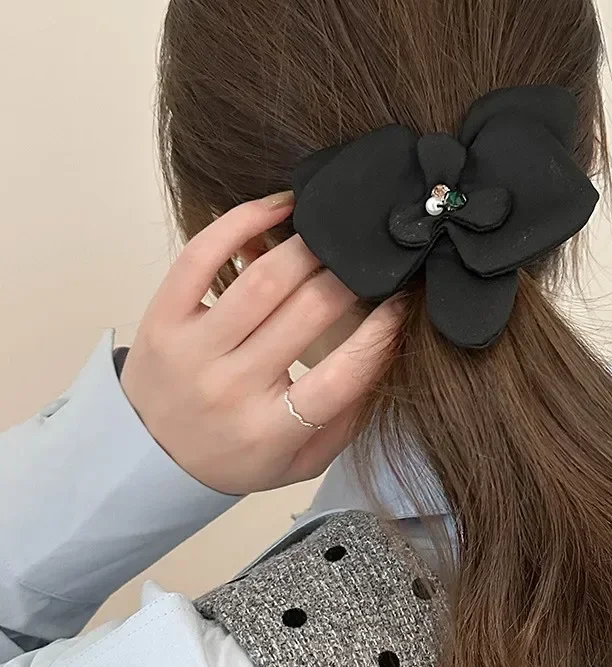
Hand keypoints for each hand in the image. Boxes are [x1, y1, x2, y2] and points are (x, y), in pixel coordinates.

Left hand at [120, 191, 402, 494]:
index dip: (382, 330)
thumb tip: (390, 349)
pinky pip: (203, 255)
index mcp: (272, 430)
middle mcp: (232, 388)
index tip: (405, 300)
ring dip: (310, 244)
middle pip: (309, 312)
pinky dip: (244, 221)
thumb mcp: (303, 461)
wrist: (150, 457)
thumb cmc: (239, 454)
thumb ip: (349, 416)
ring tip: (332, 231)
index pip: (342, 374)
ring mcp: (193, 349)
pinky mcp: (163, 316)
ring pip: (265, 278)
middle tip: (371, 261)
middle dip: (352, 276)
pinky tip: (280, 206)